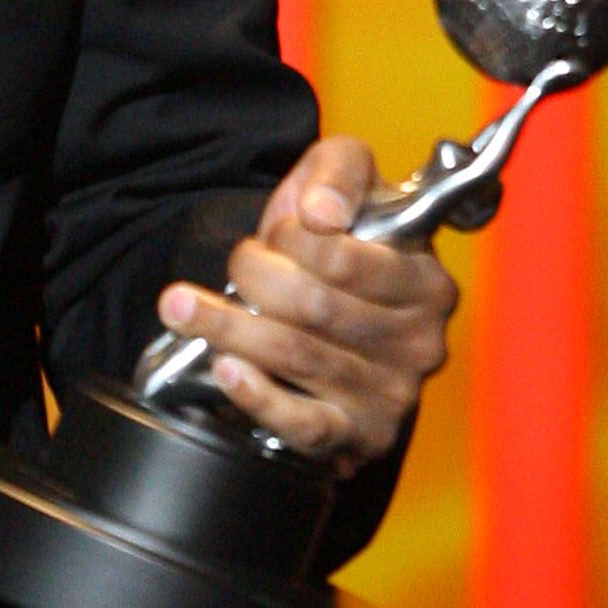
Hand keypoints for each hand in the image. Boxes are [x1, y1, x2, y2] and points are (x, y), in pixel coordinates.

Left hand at [154, 136, 455, 473]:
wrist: (331, 317)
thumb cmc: (338, 250)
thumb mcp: (342, 184)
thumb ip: (339, 171)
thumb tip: (322, 211)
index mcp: (425, 280)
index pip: (345, 258)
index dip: (291, 241)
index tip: (270, 235)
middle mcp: (418, 341)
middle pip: (314, 307)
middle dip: (252, 280)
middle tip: (231, 268)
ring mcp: (391, 394)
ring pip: (296, 357)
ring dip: (228, 329)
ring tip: (181, 308)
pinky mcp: (355, 435)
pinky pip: (303, 423)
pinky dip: (258, 396)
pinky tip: (227, 369)